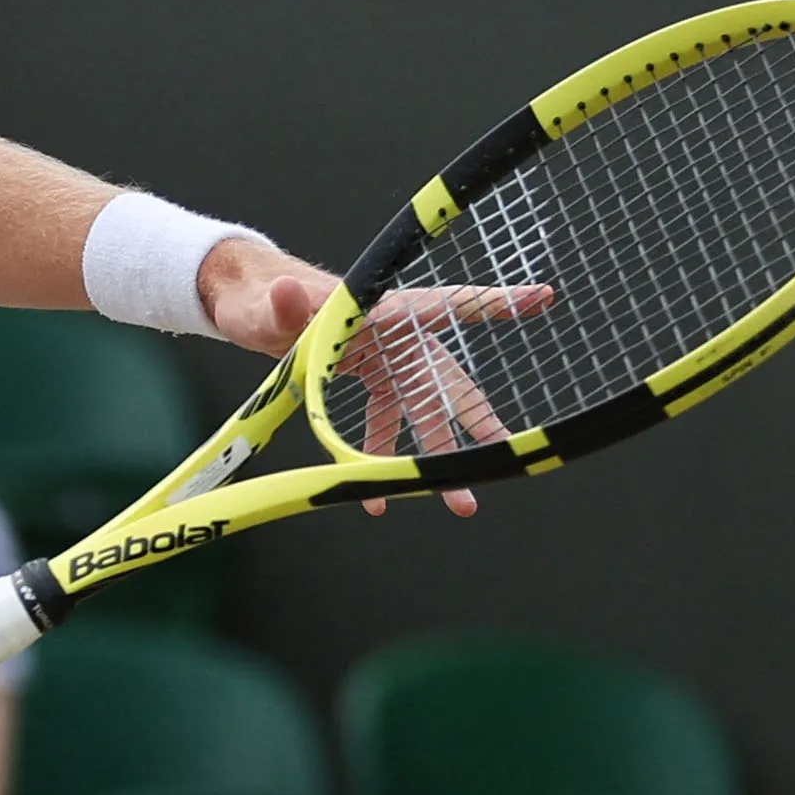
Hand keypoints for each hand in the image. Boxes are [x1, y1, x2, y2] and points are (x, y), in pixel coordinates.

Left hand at [198, 240, 555, 517]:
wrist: (252, 307)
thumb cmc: (265, 299)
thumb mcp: (270, 306)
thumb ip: (284, 304)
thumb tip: (286, 291)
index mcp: (381, 310)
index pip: (445, 302)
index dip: (493, 301)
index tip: (542, 297)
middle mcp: (395, 336)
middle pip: (446, 380)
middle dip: (476, 423)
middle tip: (505, 453)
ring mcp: (386, 360)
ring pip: (423, 411)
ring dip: (435, 456)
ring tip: (458, 502)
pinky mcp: (371, 377)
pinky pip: (387, 421)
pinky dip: (385, 454)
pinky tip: (379, 495)